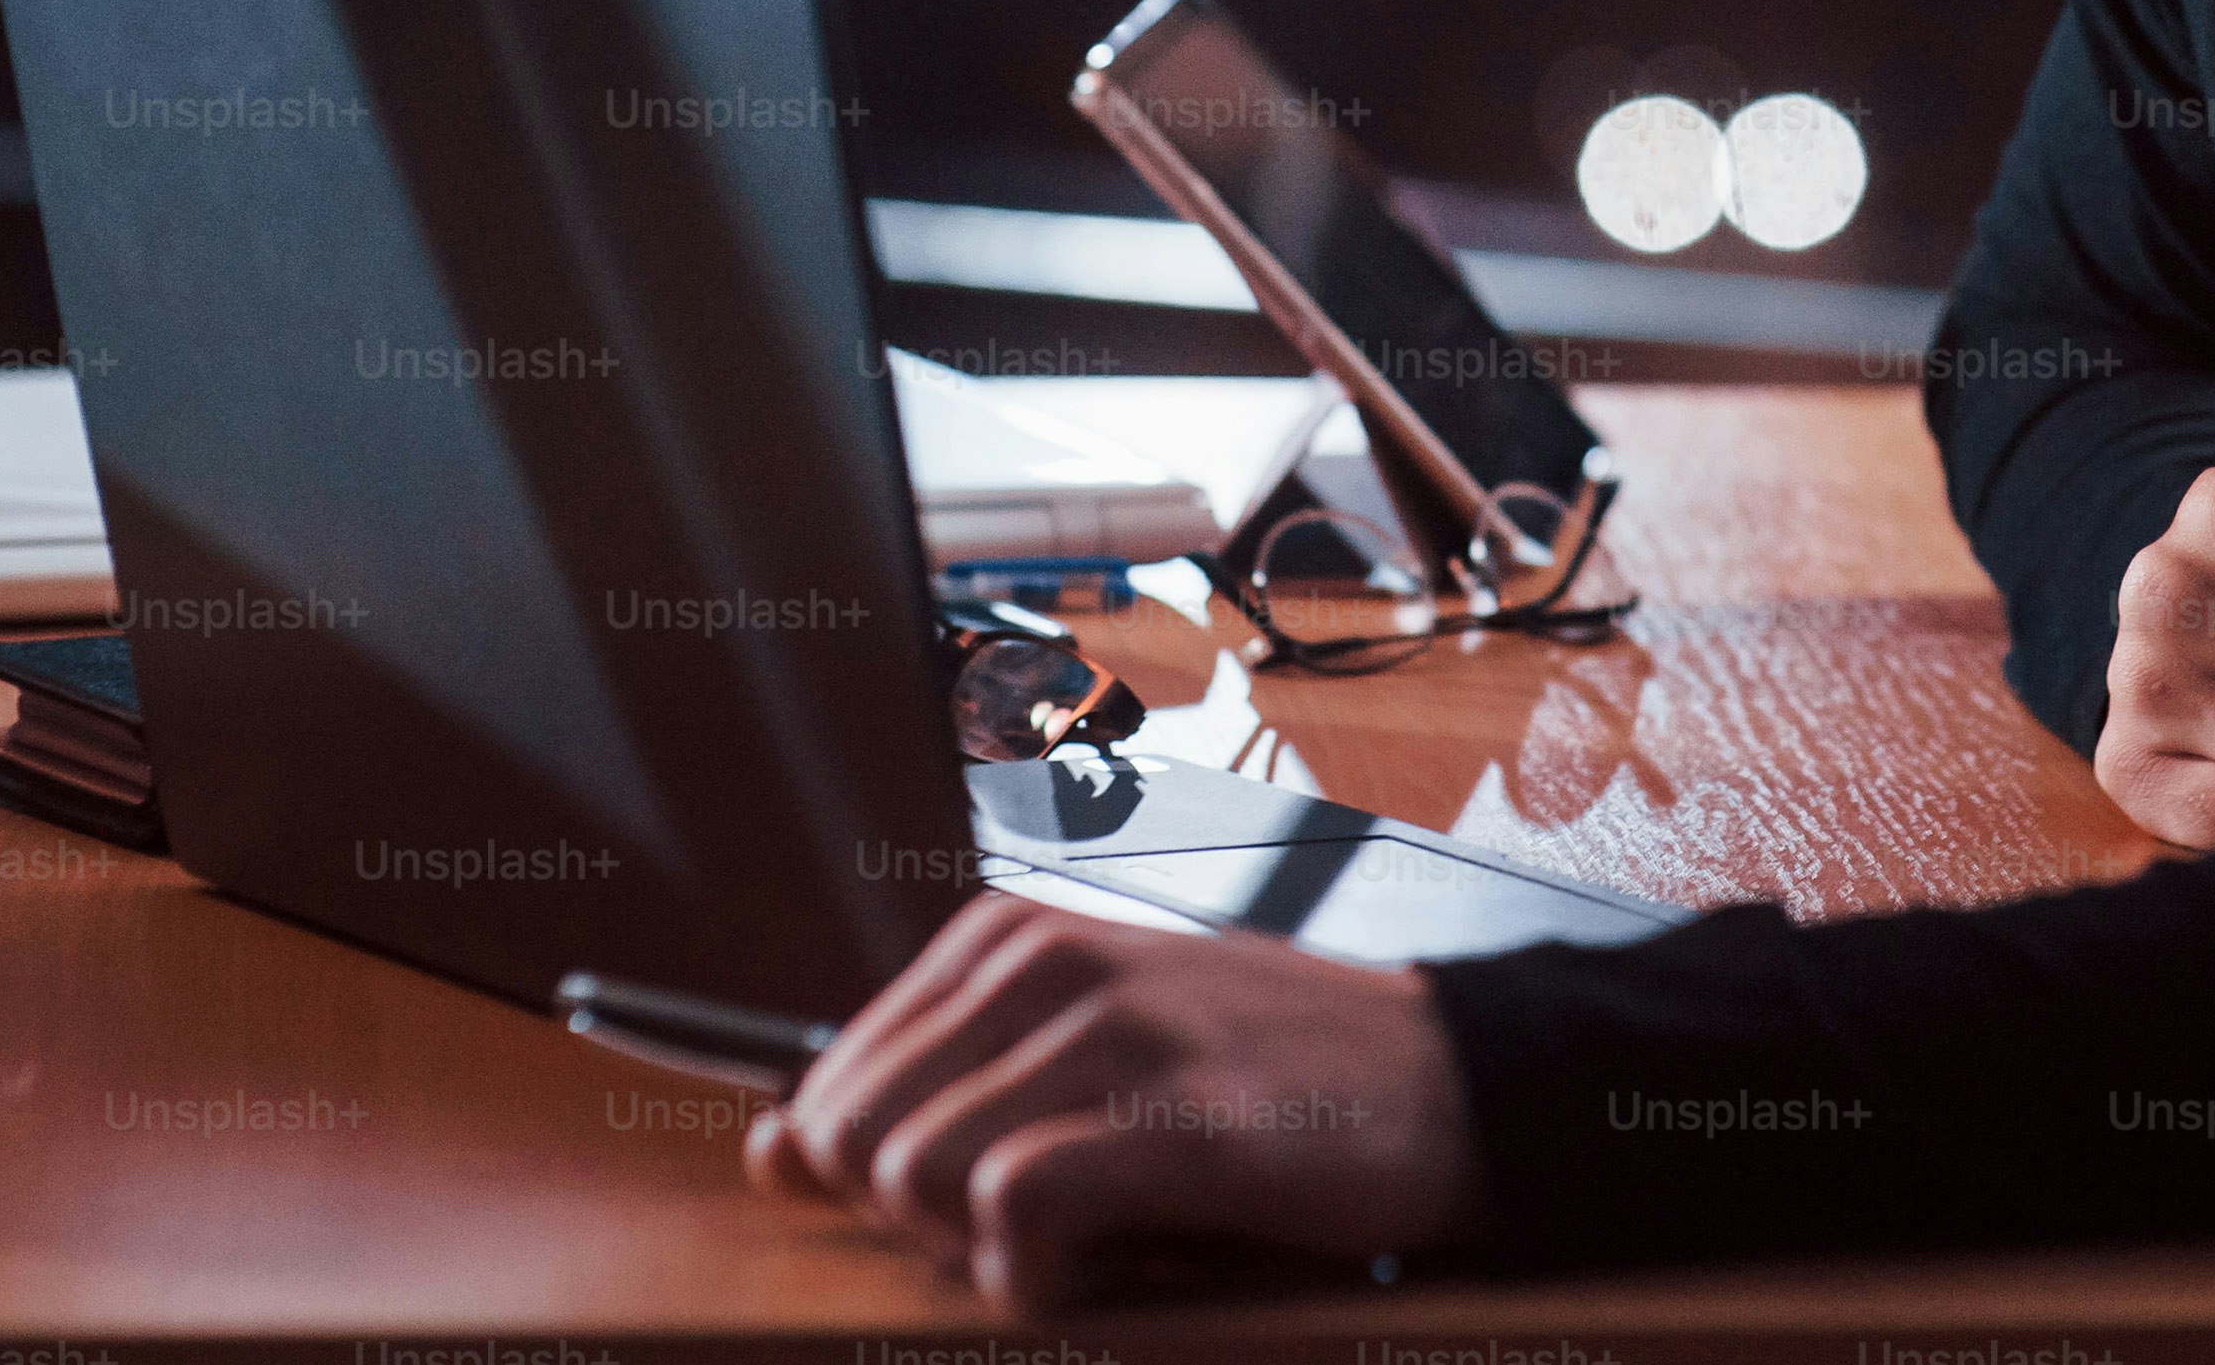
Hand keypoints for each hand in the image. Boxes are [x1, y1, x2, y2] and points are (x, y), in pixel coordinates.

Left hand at [742, 895, 1482, 1311]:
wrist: (1449, 1084)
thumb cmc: (1257, 1080)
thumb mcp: (1076, 1055)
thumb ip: (922, 1092)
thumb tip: (766, 1148)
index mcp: (1007, 938)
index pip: (825, 1086)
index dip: (879, 1183)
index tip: (989, 1197)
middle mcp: (1045, 961)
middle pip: (848, 1135)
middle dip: (913, 1220)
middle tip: (1036, 1232)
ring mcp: (1111, 1032)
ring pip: (915, 1173)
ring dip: (982, 1252)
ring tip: (1090, 1241)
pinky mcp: (1172, 1117)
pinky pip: (1015, 1209)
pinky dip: (1042, 1276)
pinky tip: (1118, 1268)